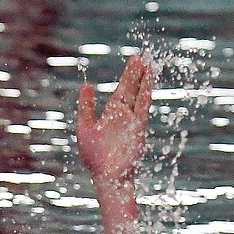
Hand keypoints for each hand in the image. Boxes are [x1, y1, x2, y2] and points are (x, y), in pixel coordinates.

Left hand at [76, 55, 153, 185]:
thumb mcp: (85, 128)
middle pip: (131, 89)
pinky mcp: (138, 130)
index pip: (122, 90)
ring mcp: (132, 122)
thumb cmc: (95, 157)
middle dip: (135, 74)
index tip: (134, 61)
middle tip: (140, 57)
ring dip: (143, 81)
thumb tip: (87, 85)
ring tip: (148, 64)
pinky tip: (148, 82)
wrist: (107, 177)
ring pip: (139, 96)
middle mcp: (124, 116)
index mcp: (112, 114)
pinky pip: (142, 109)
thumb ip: (86, 107)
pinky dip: (145, 95)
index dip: (128, 76)